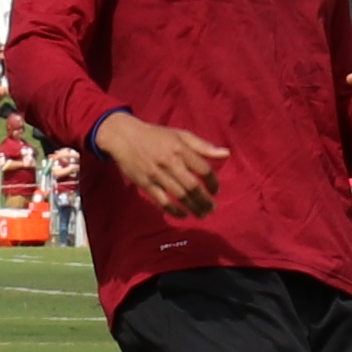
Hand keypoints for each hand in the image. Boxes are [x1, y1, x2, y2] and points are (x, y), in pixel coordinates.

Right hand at [95, 114, 229, 218]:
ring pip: (179, 196)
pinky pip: (162, 201)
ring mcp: (156, 175)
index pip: (203, 169)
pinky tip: (183, 215)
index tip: (216, 190)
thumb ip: (203, 146)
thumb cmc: (156, 136)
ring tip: (202, 214)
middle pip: (192, 186)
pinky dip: (174, 211)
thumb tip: (227, 154)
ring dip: (193, 208)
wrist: (124, 137)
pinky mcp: (145, 184)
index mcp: (180, 149)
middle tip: (212, 208)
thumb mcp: (181, 135)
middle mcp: (169, 162)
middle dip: (204, 200)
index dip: (213, 182)